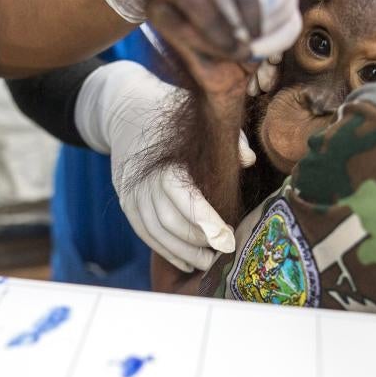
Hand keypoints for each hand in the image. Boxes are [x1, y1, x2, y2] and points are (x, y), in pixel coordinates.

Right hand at [74, 61, 255, 271]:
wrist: (128, 114)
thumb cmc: (175, 122)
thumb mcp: (203, 120)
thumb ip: (229, 139)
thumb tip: (248, 160)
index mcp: (168, 163)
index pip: (185, 199)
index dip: (207, 223)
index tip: (228, 239)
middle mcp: (147, 181)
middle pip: (172, 222)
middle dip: (199, 242)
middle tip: (225, 252)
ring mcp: (133, 195)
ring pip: (158, 234)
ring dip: (185, 253)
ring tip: (209, 262)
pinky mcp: (127, 204)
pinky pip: (146, 235)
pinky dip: (166, 252)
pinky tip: (187, 262)